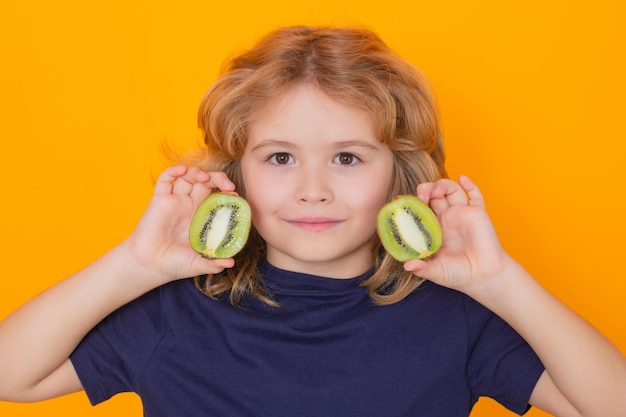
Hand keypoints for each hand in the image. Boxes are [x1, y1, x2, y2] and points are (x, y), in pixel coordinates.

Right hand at [125, 165, 235, 283]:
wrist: (149, 266)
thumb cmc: (174, 264)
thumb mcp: (199, 264)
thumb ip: (214, 263)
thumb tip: (230, 263)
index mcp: (202, 217)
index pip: (218, 196)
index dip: (226, 193)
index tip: (234, 197)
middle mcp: (190, 206)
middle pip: (206, 182)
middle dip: (218, 178)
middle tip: (227, 186)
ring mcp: (175, 201)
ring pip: (188, 177)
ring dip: (197, 172)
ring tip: (204, 177)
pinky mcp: (159, 199)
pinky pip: (165, 179)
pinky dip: (173, 170)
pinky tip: (182, 170)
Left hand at [403, 176, 512, 295]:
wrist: (484, 277)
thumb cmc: (459, 274)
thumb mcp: (436, 272)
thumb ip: (422, 268)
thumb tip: (406, 266)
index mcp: (433, 228)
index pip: (420, 208)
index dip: (414, 203)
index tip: (408, 205)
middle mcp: (447, 218)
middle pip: (433, 194)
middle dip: (425, 189)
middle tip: (422, 196)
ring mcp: (462, 214)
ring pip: (451, 190)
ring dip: (442, 184)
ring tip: (437, 191)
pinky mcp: (478, 213)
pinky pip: (475, 195)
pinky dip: (470, 184)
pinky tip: (463, 178)